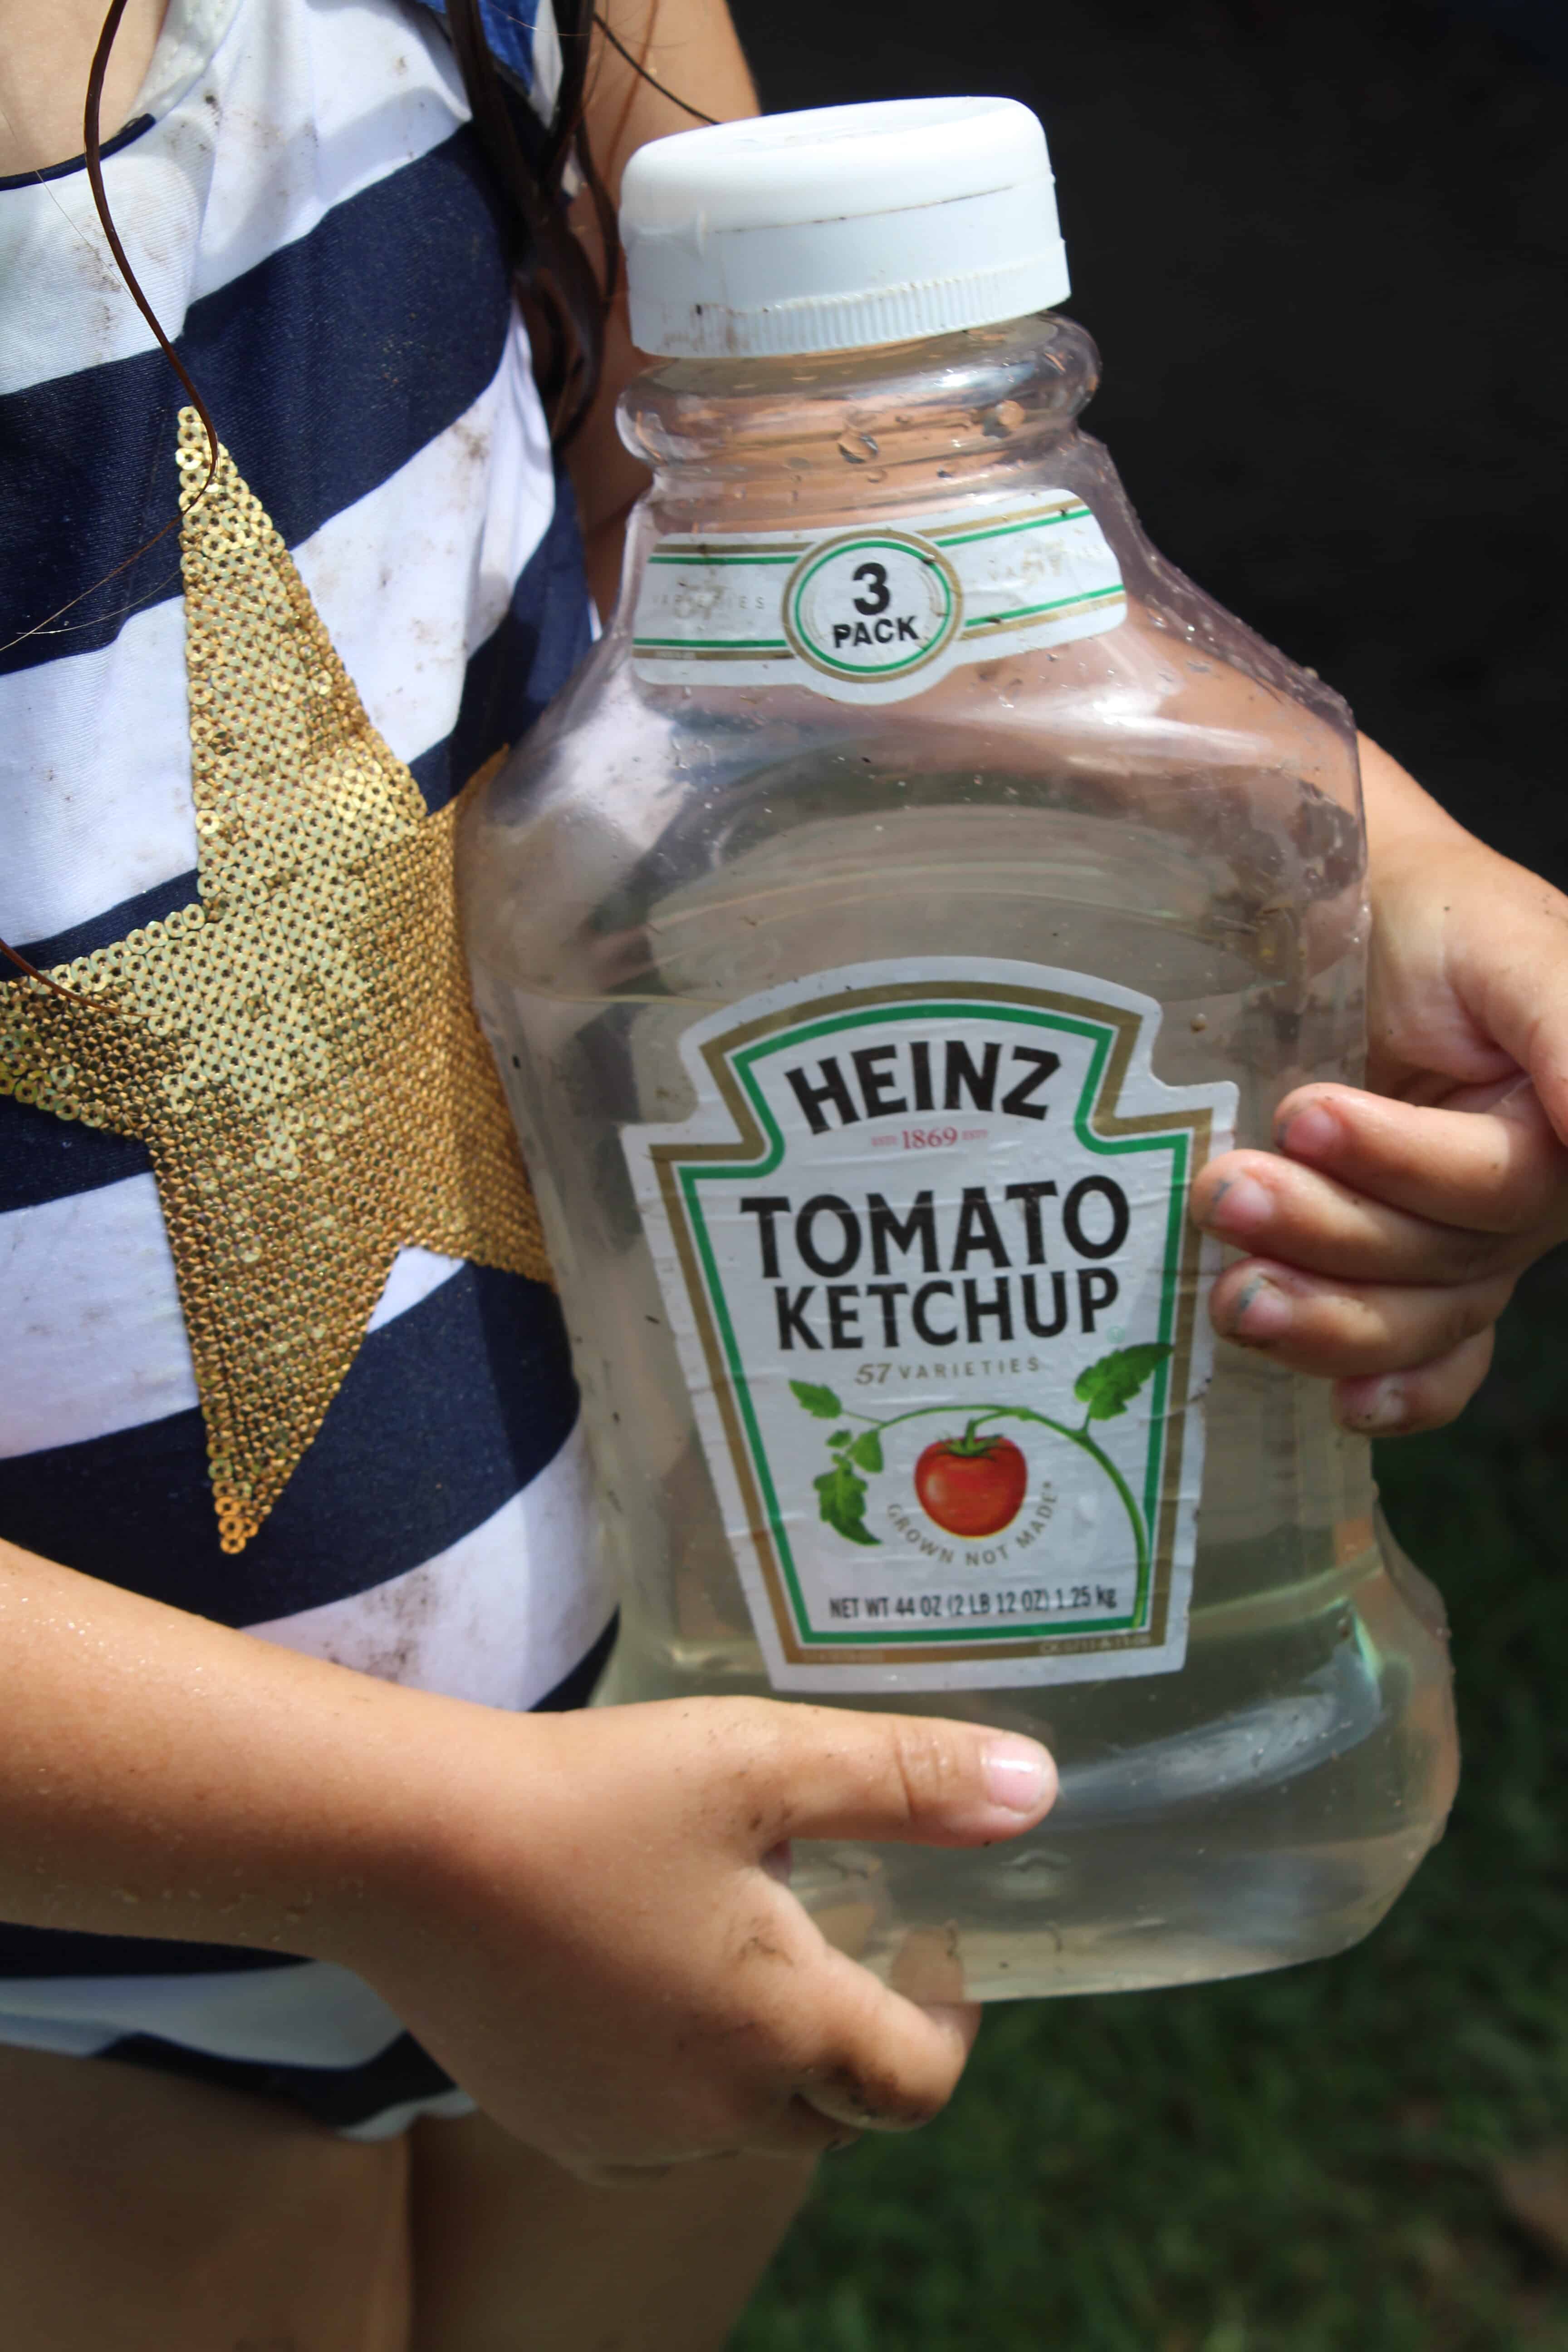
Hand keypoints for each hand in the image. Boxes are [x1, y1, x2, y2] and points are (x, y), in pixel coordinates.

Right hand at [333, 1695, 1054, 2179]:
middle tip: (851, 1940)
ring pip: (745, 2124)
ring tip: (748, 1943)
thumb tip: (1037, 1789)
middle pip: (837, 2113)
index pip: (916, 2082)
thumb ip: (908, 1778)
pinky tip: (649, 1974)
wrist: (409, 1844)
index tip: (938, 1950)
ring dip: (772, 2057)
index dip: (951, 2022)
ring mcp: (624, 2133)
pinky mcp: (552, 2120)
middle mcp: (712, 2116)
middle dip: (866, 2043)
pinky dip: (685, 2069)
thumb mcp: (767, 1762)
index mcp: (781, 2034)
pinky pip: (657, 2125)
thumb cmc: (597, 1794)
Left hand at [1192, 737, 1567, 1433]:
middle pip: (1443, 1258)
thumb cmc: (1428, 916)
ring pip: (1415, 1318)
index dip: (1404, 1165)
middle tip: (1224, 1188)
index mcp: (1563, 1121)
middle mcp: (1527, 1195)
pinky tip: (1345, 1406)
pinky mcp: (1401, 1276)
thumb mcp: (1506, 945)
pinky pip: (1427, 1364)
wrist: (1337, 914)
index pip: (1500, 1183)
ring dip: (1322, 1314)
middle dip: (1328, 1228)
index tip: (1306, 1115)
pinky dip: (1392, 1391)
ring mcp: (1465, 1245)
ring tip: (1231, 1290)